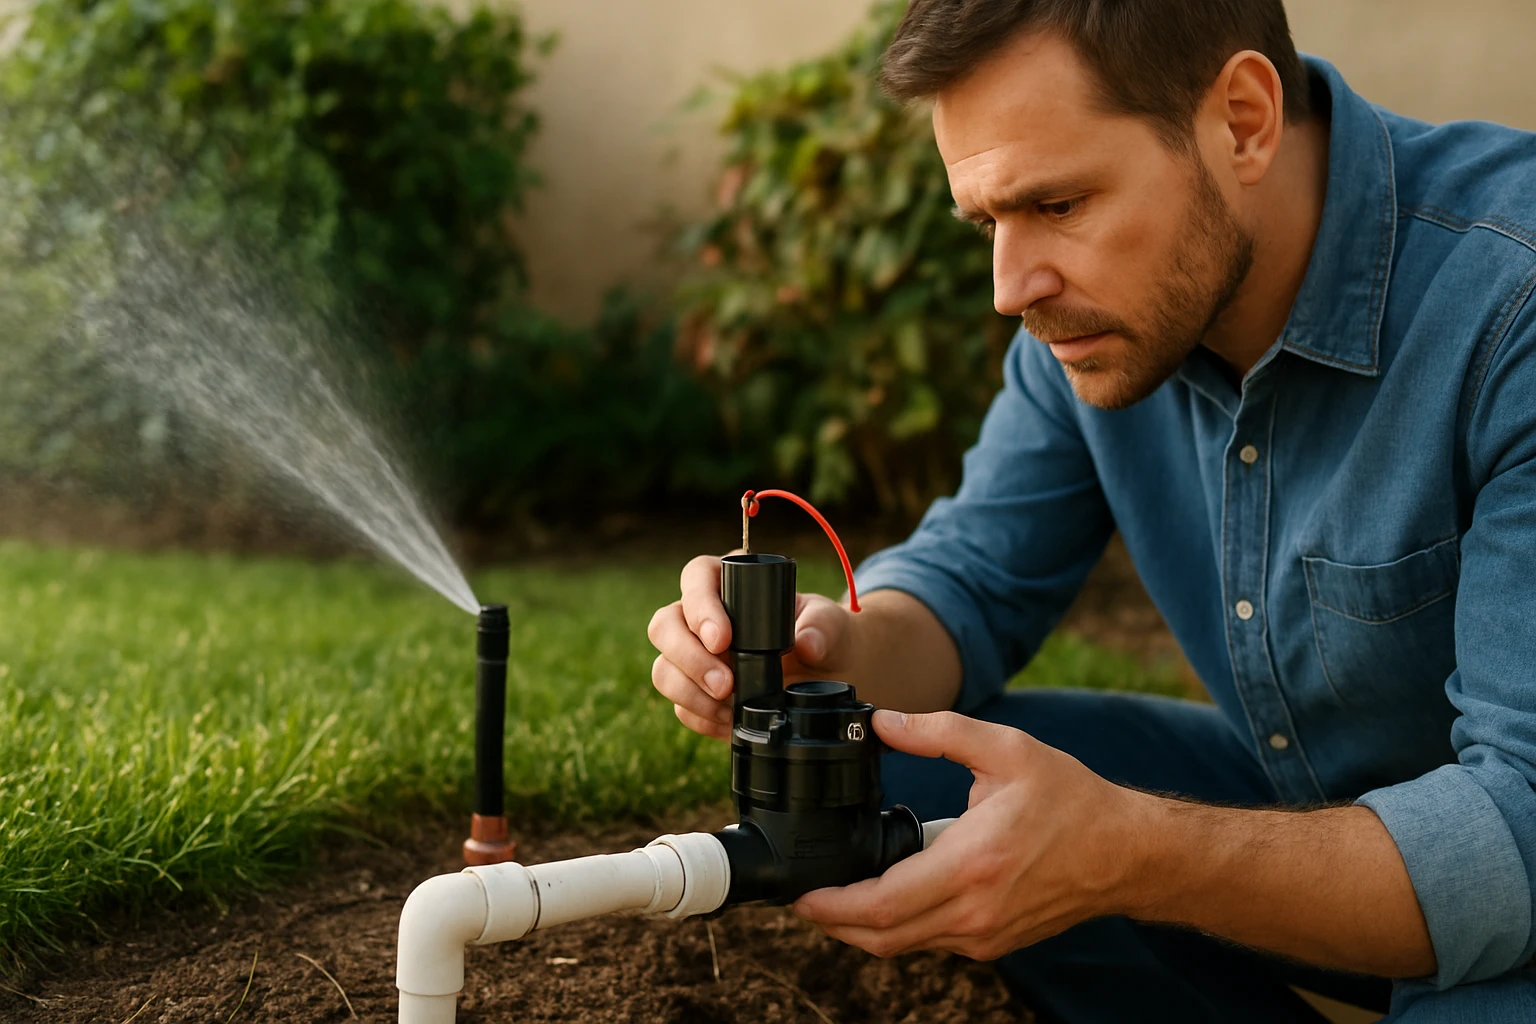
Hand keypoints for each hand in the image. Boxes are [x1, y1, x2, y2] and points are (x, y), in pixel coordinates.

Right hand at [646, 553, 856, 739]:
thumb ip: (822, 626)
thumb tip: (806, 645)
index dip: (700, 606)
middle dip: (688, 657)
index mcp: (731, 583)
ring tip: (729, 709)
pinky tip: (729, 722)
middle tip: (725, 684)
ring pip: (663, 668)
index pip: (697, 577)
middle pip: (664, 625)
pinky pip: (680, 706)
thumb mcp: (832, 623)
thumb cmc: (825, 635)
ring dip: (690, 692)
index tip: (722, 639)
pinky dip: (701, 717)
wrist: (830, 675)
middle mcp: (703, 617)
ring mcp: (695, 656)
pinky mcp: (698, 693)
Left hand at [792, 709, 1141, 959]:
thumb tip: (881, 722)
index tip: (800, 892)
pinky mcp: (992, 942)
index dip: (831, 906)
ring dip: (863, 927)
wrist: (1127, 852)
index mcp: (972, 864)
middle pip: (881, 938)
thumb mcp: (1006, 749)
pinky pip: (930, 941)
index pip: (881, 904)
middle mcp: (974, 911)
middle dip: (833, 922)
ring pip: (903, 945)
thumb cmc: (1071, 800)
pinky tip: (886, 894)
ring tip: (835, 894)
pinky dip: (898, 926)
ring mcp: (984, 935)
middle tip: (804, 896)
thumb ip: (938, 732)